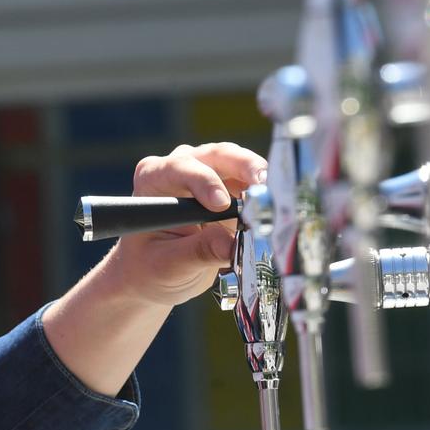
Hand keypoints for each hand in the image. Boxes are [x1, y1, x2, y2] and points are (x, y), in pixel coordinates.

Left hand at [105, 143, 266, 307]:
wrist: (156, 274)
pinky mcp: (230, 186)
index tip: (221, 205)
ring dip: (259, 179)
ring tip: (277, 197)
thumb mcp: (170, 266)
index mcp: (154, 180)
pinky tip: (277, 207)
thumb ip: (200, 253)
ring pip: (239, 163)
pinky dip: (265, 193)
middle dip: (243, 166)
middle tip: (263, 186)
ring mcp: (208, 173)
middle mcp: (181, 167)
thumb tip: (232, 246)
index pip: (180, 169)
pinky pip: (252, 183)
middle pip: (216, 156)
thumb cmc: (152, 267)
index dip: (204, 181)